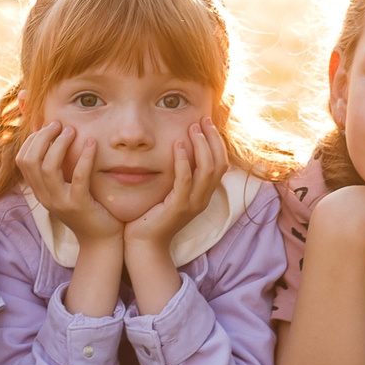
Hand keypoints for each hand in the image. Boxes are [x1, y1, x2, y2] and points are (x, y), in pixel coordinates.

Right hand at [17, 121, 122, 244]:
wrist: (101, 240)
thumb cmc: (87, 209)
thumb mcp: (66, 189)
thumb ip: (58, 169)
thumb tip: (53, 139)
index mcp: (39, 191)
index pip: (22, 160)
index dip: (33, 139)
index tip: (48, 126)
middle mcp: (45, 197)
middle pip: (31, 161)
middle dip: (43, 137)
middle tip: (59, 125)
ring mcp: (60, 202)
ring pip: (48, 168)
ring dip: (59, 144)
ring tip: (72, 131)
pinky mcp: (79, 206)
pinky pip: (79, 177)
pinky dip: (84, 157)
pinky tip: (92, 143)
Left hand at [125, 121, 229, 249]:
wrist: (144, 245)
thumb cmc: (152, 217)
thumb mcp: (170, 193)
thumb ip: (177, 176)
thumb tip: (176, 151)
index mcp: (203, 194)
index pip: (221, 164)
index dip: (216, 142)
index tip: (207, 123)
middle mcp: (203, 198)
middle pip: (219, 163)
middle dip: (212, 138)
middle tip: (202, 120)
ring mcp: (192, 204)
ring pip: (207, 169)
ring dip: (201, 145)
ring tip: (192, 128)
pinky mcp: (177, 207)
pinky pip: (185, 180)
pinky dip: (182, 160)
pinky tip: (176, 145)